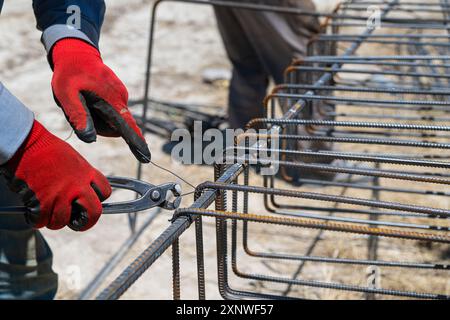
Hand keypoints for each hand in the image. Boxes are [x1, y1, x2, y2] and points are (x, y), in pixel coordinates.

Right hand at [1, 121, 111, 230]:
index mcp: (87, 173)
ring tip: (47, 214)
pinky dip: (35, 219)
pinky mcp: (41, 201)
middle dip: (85, 222)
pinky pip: (41, 221)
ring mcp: (60, 195)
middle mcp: (77, 186)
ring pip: (63, 221)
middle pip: (93, 214)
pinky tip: (32, 212)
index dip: (98, 199)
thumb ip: (80, 175)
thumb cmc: (47, 149)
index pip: (105, 192)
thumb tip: (82, 188)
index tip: (87, 200)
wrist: (26, 143)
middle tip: (75, 221)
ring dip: (54, 221)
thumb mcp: (73, 159)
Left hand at [51, 38, 150, 162]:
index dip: (136, 143)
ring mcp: (121, 96)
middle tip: (77, 109)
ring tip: (82, 101)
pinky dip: (99, 111)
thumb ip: (78, 115)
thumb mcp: (66, 94)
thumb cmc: (69, 72)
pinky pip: (111, 112)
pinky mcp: (118, 95)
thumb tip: (90, 138)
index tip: (146, 157)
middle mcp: (121, 99)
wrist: (77, 52)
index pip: (128, 127)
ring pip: (113, 120)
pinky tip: (87, 97)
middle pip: (115, 127)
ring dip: (98, 119)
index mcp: (112, 100)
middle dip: (99, 127)